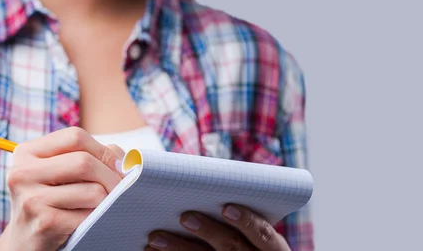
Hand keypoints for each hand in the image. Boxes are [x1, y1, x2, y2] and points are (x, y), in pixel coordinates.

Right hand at [0, 127, 124, 250]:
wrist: (25, 244)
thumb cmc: (51, 203)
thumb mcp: (58, 173)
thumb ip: (89, 156)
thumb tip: (127, 160)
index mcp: (27, 153)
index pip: (75, 137)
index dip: (103, 150)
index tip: (117, 166)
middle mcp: (23, 173)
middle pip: (84, 162)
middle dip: (112, 176)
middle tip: (123, 188)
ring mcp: (32, 199)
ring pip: (93, 190)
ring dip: (109, 200)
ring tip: (105, 206)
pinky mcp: (46, 224)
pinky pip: (90, 215)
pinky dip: (101, 218)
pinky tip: (95, 221)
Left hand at [146, 205, 289, 250]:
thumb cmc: (247, 238)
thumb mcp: (254, 230)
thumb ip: (237, 209)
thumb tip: (203, 179)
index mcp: (272, 248)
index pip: (264, 235)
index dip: (248, 222)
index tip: (227, 208)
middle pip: (232, 249)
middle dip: (208, 232)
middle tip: (185, 216)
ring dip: (178, 249)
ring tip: (155, 236)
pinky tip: (150, 250)